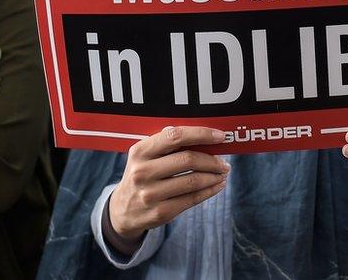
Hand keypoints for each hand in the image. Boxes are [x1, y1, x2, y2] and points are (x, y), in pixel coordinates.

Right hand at [109, 127, 228, 240]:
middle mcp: (142, 172)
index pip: (175, 136)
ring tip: (222, 173)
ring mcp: (151, 194)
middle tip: (224, 162)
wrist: (123, 210)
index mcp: (140, 151)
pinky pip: (193, 199)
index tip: (220, 136)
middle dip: (212, 160)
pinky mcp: (161, 212)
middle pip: (188, 159)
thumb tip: (204, 136)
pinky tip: (217, 185)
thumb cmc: (142, 175)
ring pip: (193, 181)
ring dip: (214, 176)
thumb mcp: (145, 156)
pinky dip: (210, 191)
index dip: (201, 134)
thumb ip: (168, 144)